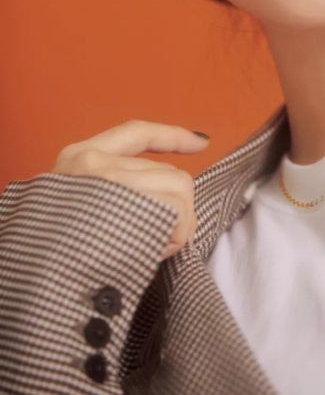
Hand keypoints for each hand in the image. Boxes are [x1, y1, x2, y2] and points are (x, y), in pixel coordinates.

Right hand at [50, 120, 209, 259]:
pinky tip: (157, 254)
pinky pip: (177, 213)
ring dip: (179, 225)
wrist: (31, 282)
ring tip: (155, 250)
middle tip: (159, 242)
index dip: (172, 136)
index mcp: (77, 158)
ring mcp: (111, 183)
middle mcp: (93, 163)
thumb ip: (113, 193)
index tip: (202, 142)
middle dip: (176, 208)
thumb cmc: (52, 255)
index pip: (136, 133)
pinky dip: (177, 236)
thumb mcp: (73, 208)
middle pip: (169, 173)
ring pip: (180, 190)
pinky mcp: (129, 207)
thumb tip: (168, 201)